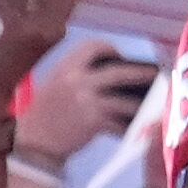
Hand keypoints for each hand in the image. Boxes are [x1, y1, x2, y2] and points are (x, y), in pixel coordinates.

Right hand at [18, 49, 156, 172]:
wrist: (34, 141)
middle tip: (154, 75)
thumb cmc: (45, 112)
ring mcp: (88, 101)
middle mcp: (78, 80)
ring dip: (141, 105)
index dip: (110, 49)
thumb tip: (112, 74)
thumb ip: (78, 74)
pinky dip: (129, 126)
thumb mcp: (56, 83)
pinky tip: (136, 127)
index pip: (94, 46)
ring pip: (125, 101)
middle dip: (140, 74)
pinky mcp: (94, 122)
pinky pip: (119, 123)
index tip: (119, 57)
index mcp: (67, 67)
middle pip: (119, 72)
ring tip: (153, 105)